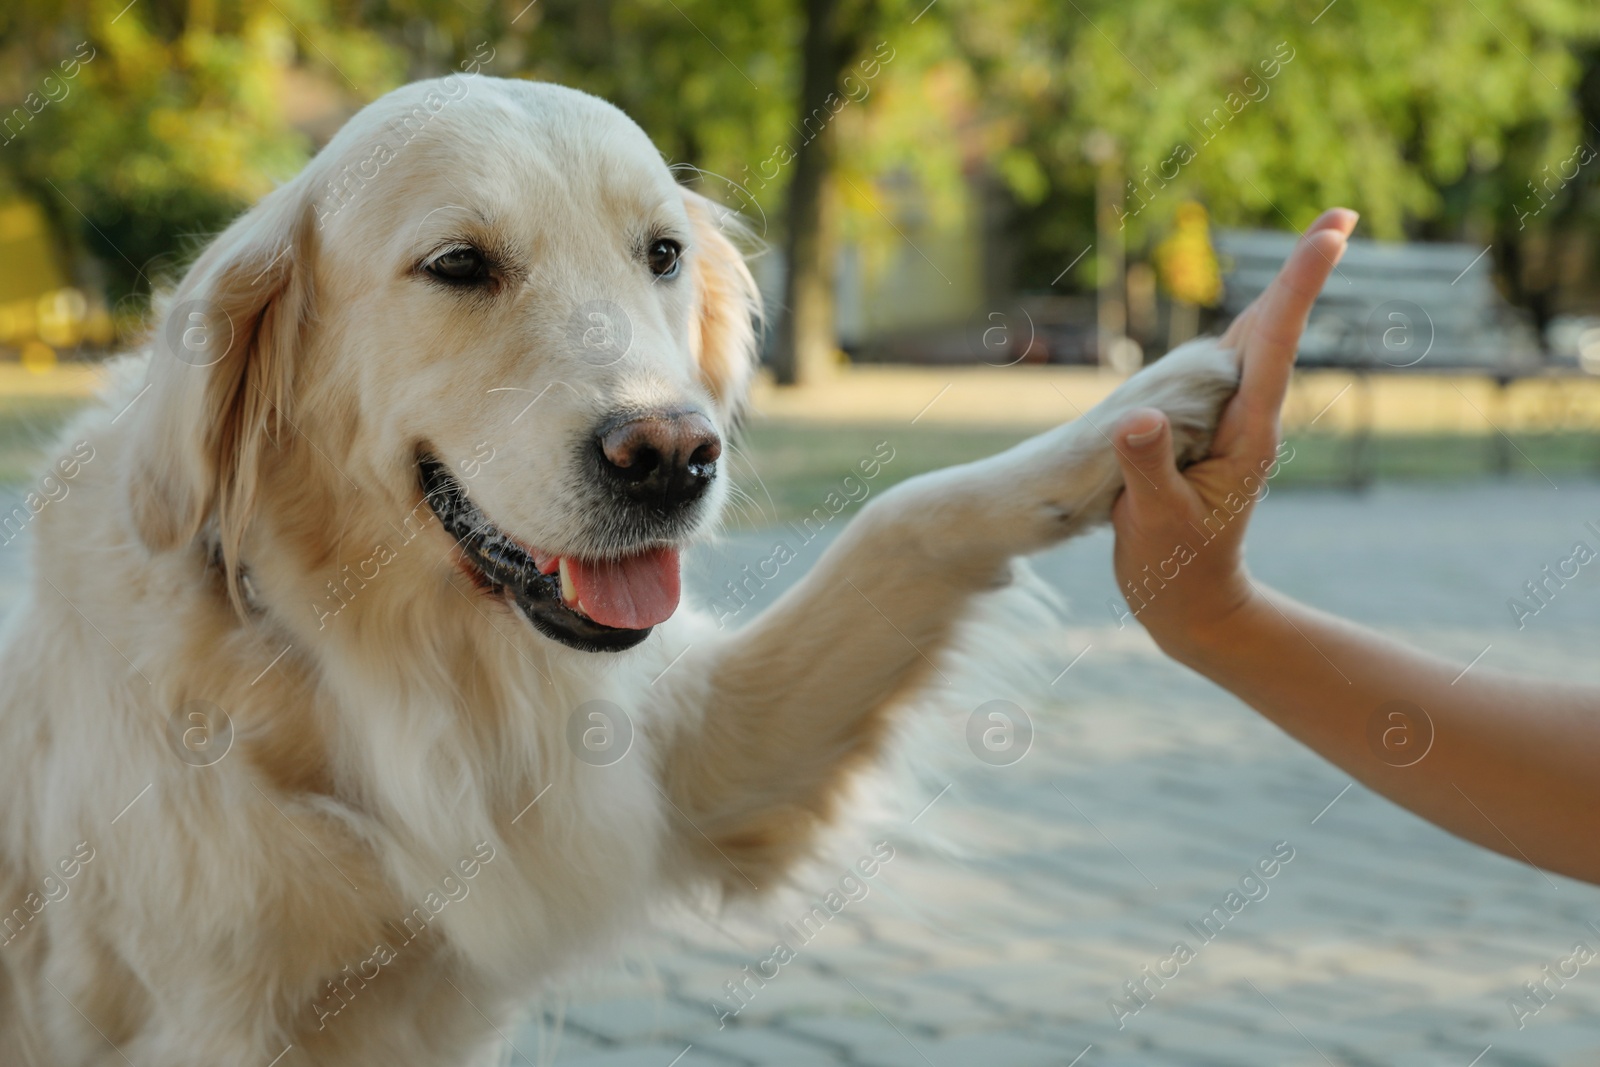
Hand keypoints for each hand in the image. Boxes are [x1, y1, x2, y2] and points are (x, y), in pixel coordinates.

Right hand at [1108, 208, 1357, 658]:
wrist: (1191, 608)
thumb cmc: (1175, 568)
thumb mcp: (1156, 523)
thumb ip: (1147, 470)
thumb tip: (1138, 419)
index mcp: (1247, 433)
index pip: (1274, 346)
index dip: (1298, 286)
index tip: (1331, 235)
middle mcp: (1247, 419)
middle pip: (1275, 331)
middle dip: (1303, 275)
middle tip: (1342, 218)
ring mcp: (1230, 427)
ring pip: (1254, 346)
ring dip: (1279, 296)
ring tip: (1315, 248)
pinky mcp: (1207, 436)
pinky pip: (1222, 371)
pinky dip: (1239, 332)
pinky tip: (1244, 319)